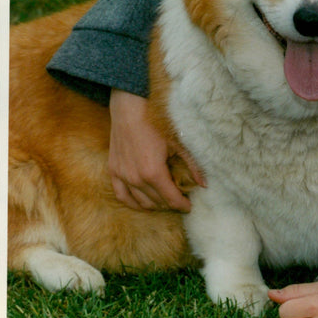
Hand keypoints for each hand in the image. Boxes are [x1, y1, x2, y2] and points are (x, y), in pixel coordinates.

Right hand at [108, 89, 203, 211]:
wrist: (130, 111)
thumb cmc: (156, 125)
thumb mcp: (179, 144)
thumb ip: (192, 165)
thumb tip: (204, 184)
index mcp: (154, 173)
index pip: (171, 199)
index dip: (182, 205)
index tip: (189, 207)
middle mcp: (136, 178)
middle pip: (157, 201)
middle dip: (170, 204)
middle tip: (180, 200)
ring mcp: (123, 176)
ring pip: (140, 202)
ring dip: (155, 205)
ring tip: (165, 202)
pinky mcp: (113, 171)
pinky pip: (121, 195)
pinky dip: (133, 203)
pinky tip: (143, 204)